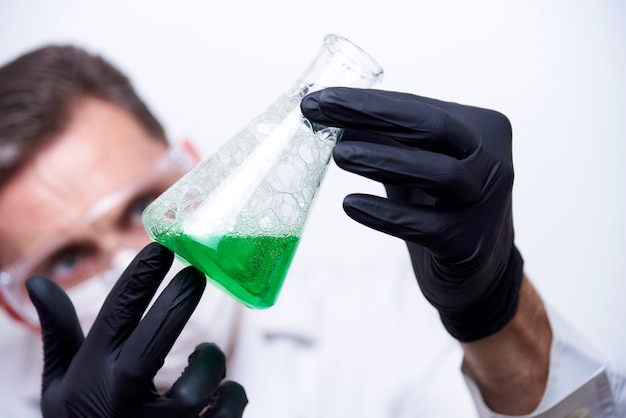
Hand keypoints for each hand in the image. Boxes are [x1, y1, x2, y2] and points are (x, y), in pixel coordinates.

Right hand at [26, 242, 247, 417]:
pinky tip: (219, 395)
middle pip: (151, 347)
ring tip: (206, 356)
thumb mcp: (61, 385)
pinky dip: (232, 395)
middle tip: (196, 274)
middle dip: (175, 306)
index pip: (113, 319)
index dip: (139, 278)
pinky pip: (228, 410)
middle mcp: (122, 404)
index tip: (161, 247)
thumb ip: (58, 334)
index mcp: (91, 381)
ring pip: (198, 388)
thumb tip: (37, 282)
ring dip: (211, 363)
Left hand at [301, 88, 523, 341]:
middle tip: (321, 109)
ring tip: (338, 155)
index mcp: (481, 129)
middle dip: (373, 115)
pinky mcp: (471, 244)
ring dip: (383, 161)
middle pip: (435, 127)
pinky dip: (386, 214)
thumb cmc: (438, 208)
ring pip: (439, 174)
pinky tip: (351, 204)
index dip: (367, 101)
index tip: (317, 98)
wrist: (476, 273)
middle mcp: (493, 161)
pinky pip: (426, 226)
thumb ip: (384, 141)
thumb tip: (330, 115)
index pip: (419, 106)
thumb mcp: (413, 167)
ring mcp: (487, 203)